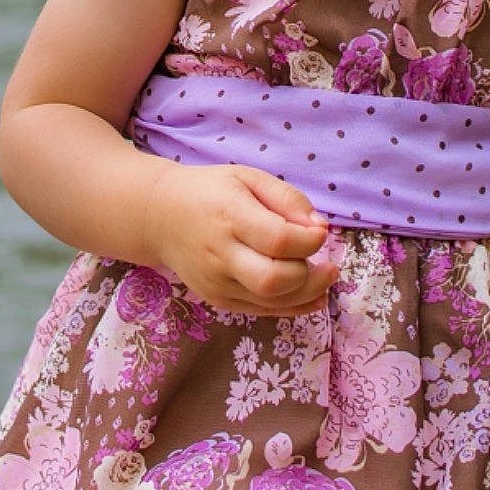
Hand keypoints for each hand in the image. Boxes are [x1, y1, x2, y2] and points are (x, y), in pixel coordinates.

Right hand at [140, 162, 337, 316]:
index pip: (277, 239)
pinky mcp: (218, 300)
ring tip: (325, 277)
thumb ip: (287, 198)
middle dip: (311, 276)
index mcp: (229, 215)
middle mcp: (220, 253)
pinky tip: (313, 295)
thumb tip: (319, 227)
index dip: (309, 241)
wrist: (161, 216)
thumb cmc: (211, 192)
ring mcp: (217, 282)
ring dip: (308, 294)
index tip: (322, 232)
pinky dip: (293, 307)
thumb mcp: (248, 178)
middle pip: (273, 279)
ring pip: (270, 301)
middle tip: (328, 264)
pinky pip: (262, 311)